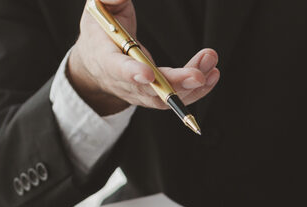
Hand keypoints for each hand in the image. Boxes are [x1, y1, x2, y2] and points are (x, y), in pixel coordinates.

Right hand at [66, 0, 220, 115]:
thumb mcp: (97, 8)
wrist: (94, 61)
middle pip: (149, 89)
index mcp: (104, 56)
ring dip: (191, 85)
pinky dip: (196, 90)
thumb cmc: (99, 31)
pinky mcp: (153, 95)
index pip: (117, 68)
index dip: (131, 73)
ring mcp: (138, 92)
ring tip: (210, 63)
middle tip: (198, 76)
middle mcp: (121, 81)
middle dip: (174, 84)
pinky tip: (212, 75)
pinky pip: (175, 97)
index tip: (148, 74)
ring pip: (165, 97)